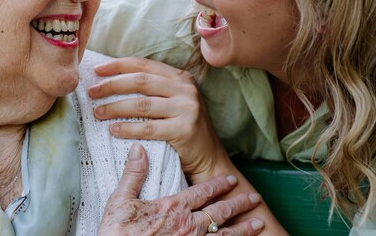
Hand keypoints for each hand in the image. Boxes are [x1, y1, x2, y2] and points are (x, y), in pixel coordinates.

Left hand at [88, 57, 224, 179]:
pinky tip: (113, 130)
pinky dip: (128, 129)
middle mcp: (185, 90)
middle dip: (112, 85)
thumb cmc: (183, 129)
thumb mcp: (173, 102)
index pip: (144, 65)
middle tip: (92, 92)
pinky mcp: (184, 129)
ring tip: (97, 112)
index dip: (118, 66)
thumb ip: (153, 89)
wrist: (208, 158)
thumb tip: (112, 80)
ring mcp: (187, 108)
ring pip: (142, 104)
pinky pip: (148, 128)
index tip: (97, 70)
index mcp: (181, 78)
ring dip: (115, 108)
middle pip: (141, 82)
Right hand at [99, 144, 263, 235]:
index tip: (231, 180)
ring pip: (224, 235)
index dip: (218, 185)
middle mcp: (188, 226)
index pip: (202, 193)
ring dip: (243, 229)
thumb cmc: (117, 233)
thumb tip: (139, 148)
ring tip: (258, 224)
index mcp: (173, 208)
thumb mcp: (120, 201)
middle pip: (220, 213)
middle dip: (239, 205)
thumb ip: (133, 175)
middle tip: (254, 198)